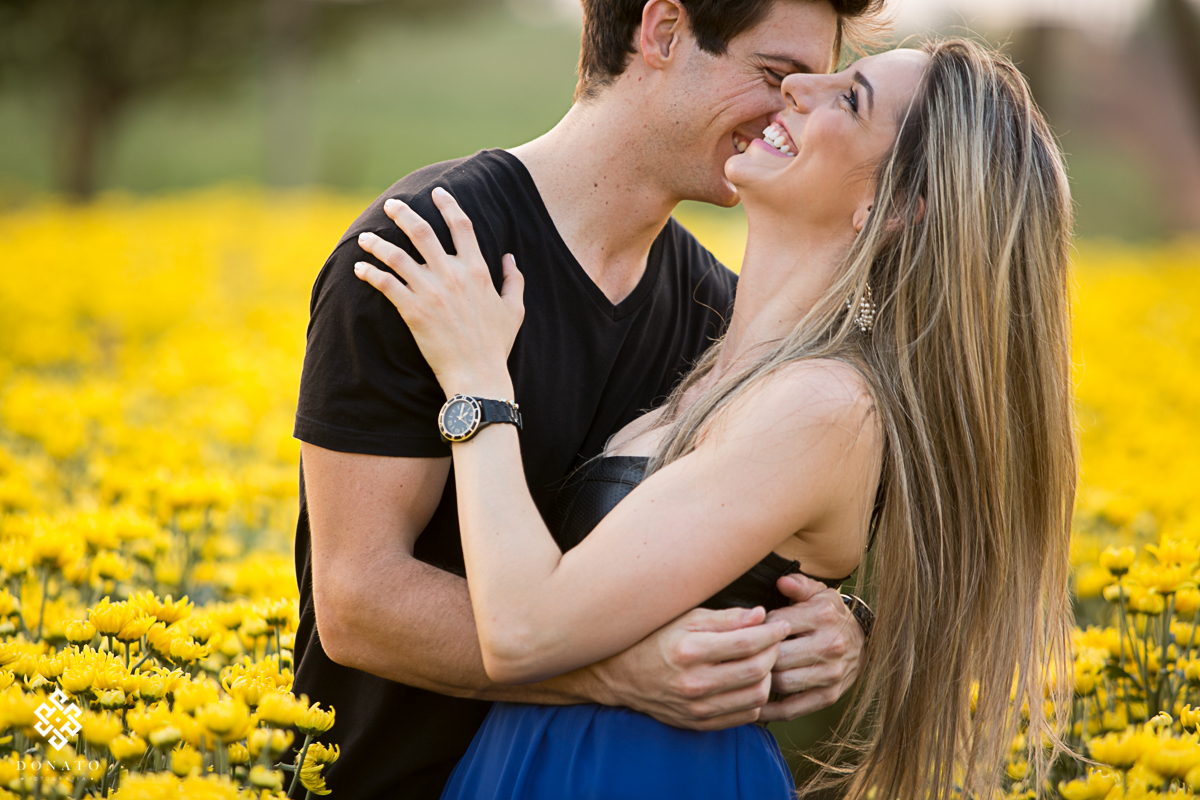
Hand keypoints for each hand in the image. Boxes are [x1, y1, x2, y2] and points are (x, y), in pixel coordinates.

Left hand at [354, 188, 524, 397]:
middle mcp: (453, 276)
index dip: (448, 205)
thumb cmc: (496, 346)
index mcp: (478, 271)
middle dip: (404, 214)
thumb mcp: (514, 310)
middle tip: (391, 205)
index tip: (437, 193)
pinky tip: (359, 269)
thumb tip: (509, 258)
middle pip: (423, 232)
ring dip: (378, 243)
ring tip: (365, 237)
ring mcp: (431, 292)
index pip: (462, 227)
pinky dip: (370, 273)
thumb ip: (513, 280)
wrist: (477, 376)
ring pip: (397, 256)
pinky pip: (386, 284)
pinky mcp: (412, 311)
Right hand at [587, 606, 790, 730]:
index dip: (771, 633)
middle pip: (756, 671)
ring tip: (762, 660)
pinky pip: (744, 716)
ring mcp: (697, 708)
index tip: (780, 624)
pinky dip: (755, 699)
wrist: (620, 676)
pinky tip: (749, 682)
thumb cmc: (654, 638)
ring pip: (756, 696)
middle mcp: (694, 683)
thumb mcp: (684, 618)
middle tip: (773, 641)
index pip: (747, 643)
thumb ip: (724, 618)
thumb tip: (760, 616)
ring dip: (768, 677)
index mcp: (689, 650)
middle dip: (773, 653)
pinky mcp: (699, 724)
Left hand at [758, 574, 864, 721]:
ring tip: (744, 676)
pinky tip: (752, 708)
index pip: (777, 624)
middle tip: (739, 657)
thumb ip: (798, 585)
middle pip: (778, 656)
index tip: (745, 631)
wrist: (864, 642)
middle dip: (756, 657)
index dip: (756, 629)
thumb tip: (782, 581)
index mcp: (823, 616)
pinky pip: (793, 708)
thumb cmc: (830, 614)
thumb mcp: (818, 592)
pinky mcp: (829, 696)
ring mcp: (831, 673)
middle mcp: (830, 645)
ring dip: (761, 682)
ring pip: (783, 683)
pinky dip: (770, 711)